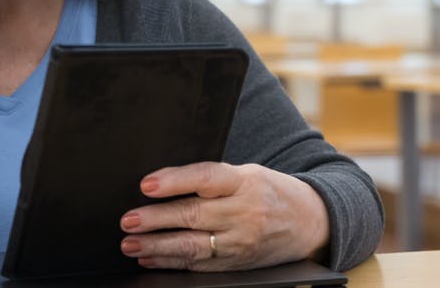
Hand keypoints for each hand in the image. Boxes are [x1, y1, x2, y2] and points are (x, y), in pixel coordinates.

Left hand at [119, 162, 329, 271]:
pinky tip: (150, 259)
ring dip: (157, 246)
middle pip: (194, 215)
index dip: (175, 181)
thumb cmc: (271, 191)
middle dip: (156, 219)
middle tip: (128, 220)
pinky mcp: (237, 264)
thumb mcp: (249, 174)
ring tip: (131, 244)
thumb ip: (214, 179)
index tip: (147, 184)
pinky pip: (199, 266)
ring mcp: (241, 242)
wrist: (311, 221)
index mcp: (246, 181)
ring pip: (193, 246)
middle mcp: (244, 212)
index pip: (207, 178)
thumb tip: (163, 184)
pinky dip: (171, 262)